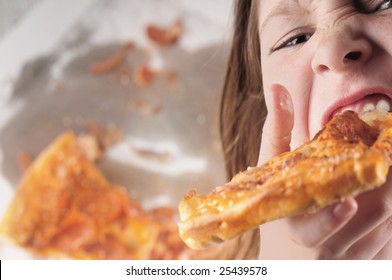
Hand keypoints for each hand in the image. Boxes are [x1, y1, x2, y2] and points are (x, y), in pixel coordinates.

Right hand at [257, 84, 391, 258]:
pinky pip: (391, 240)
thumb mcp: (274, 172)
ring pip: (387, 228)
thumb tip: (278, 89)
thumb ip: (278, 132)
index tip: (347, 201)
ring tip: (389, 164)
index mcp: (297, 228)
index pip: (316, 230)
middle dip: (387, 187)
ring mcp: (350, 259)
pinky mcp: (368, 263)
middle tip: (389, 157)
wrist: (291, 253)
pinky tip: (386, 187)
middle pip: (368, 220)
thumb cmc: (282, 206)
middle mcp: (325, 251)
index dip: (332, 219)